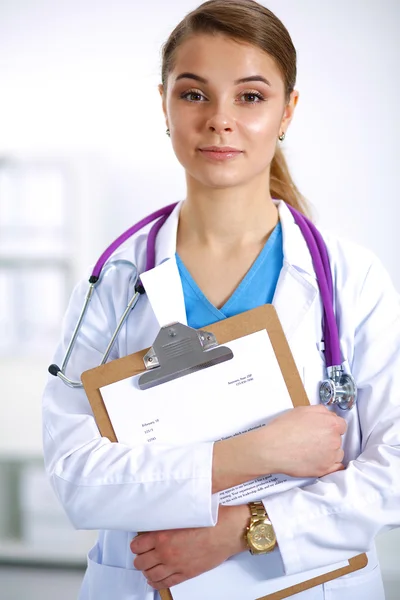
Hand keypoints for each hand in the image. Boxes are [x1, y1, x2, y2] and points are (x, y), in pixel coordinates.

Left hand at [130, 504, 248, 589]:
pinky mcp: (185, 574)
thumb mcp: (182, 516)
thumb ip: (167, 522)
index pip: (137, 545)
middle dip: (140, 557)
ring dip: (147, 570)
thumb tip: (157, 525)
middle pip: (140, 562)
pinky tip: (154, 578)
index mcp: (163, 535)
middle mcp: (166, 552)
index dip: (136, 544)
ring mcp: (175, 565)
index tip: (139, 542)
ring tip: (148, 566)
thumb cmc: (210, 520)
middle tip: (143, 553)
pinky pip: (164, 583)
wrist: (227, 531)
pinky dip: (156, 582)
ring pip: (150, 574)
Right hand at [251, 405, 346, 477]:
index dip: (331, 426)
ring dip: (330, 451)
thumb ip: (320, 411)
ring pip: (337, 453)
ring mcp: (330, 456)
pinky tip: (321, 461)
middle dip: (329, 438)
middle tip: (314, 438)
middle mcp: (334, 440)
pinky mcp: (324, 469)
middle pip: (338, 438)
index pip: (341, 424)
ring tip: (313, 450)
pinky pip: (336, 467)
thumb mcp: (302, 410)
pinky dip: (330, 465)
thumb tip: (326, 415)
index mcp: (330, 423)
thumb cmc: (283, 429)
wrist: (272, 448)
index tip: (325, 429)